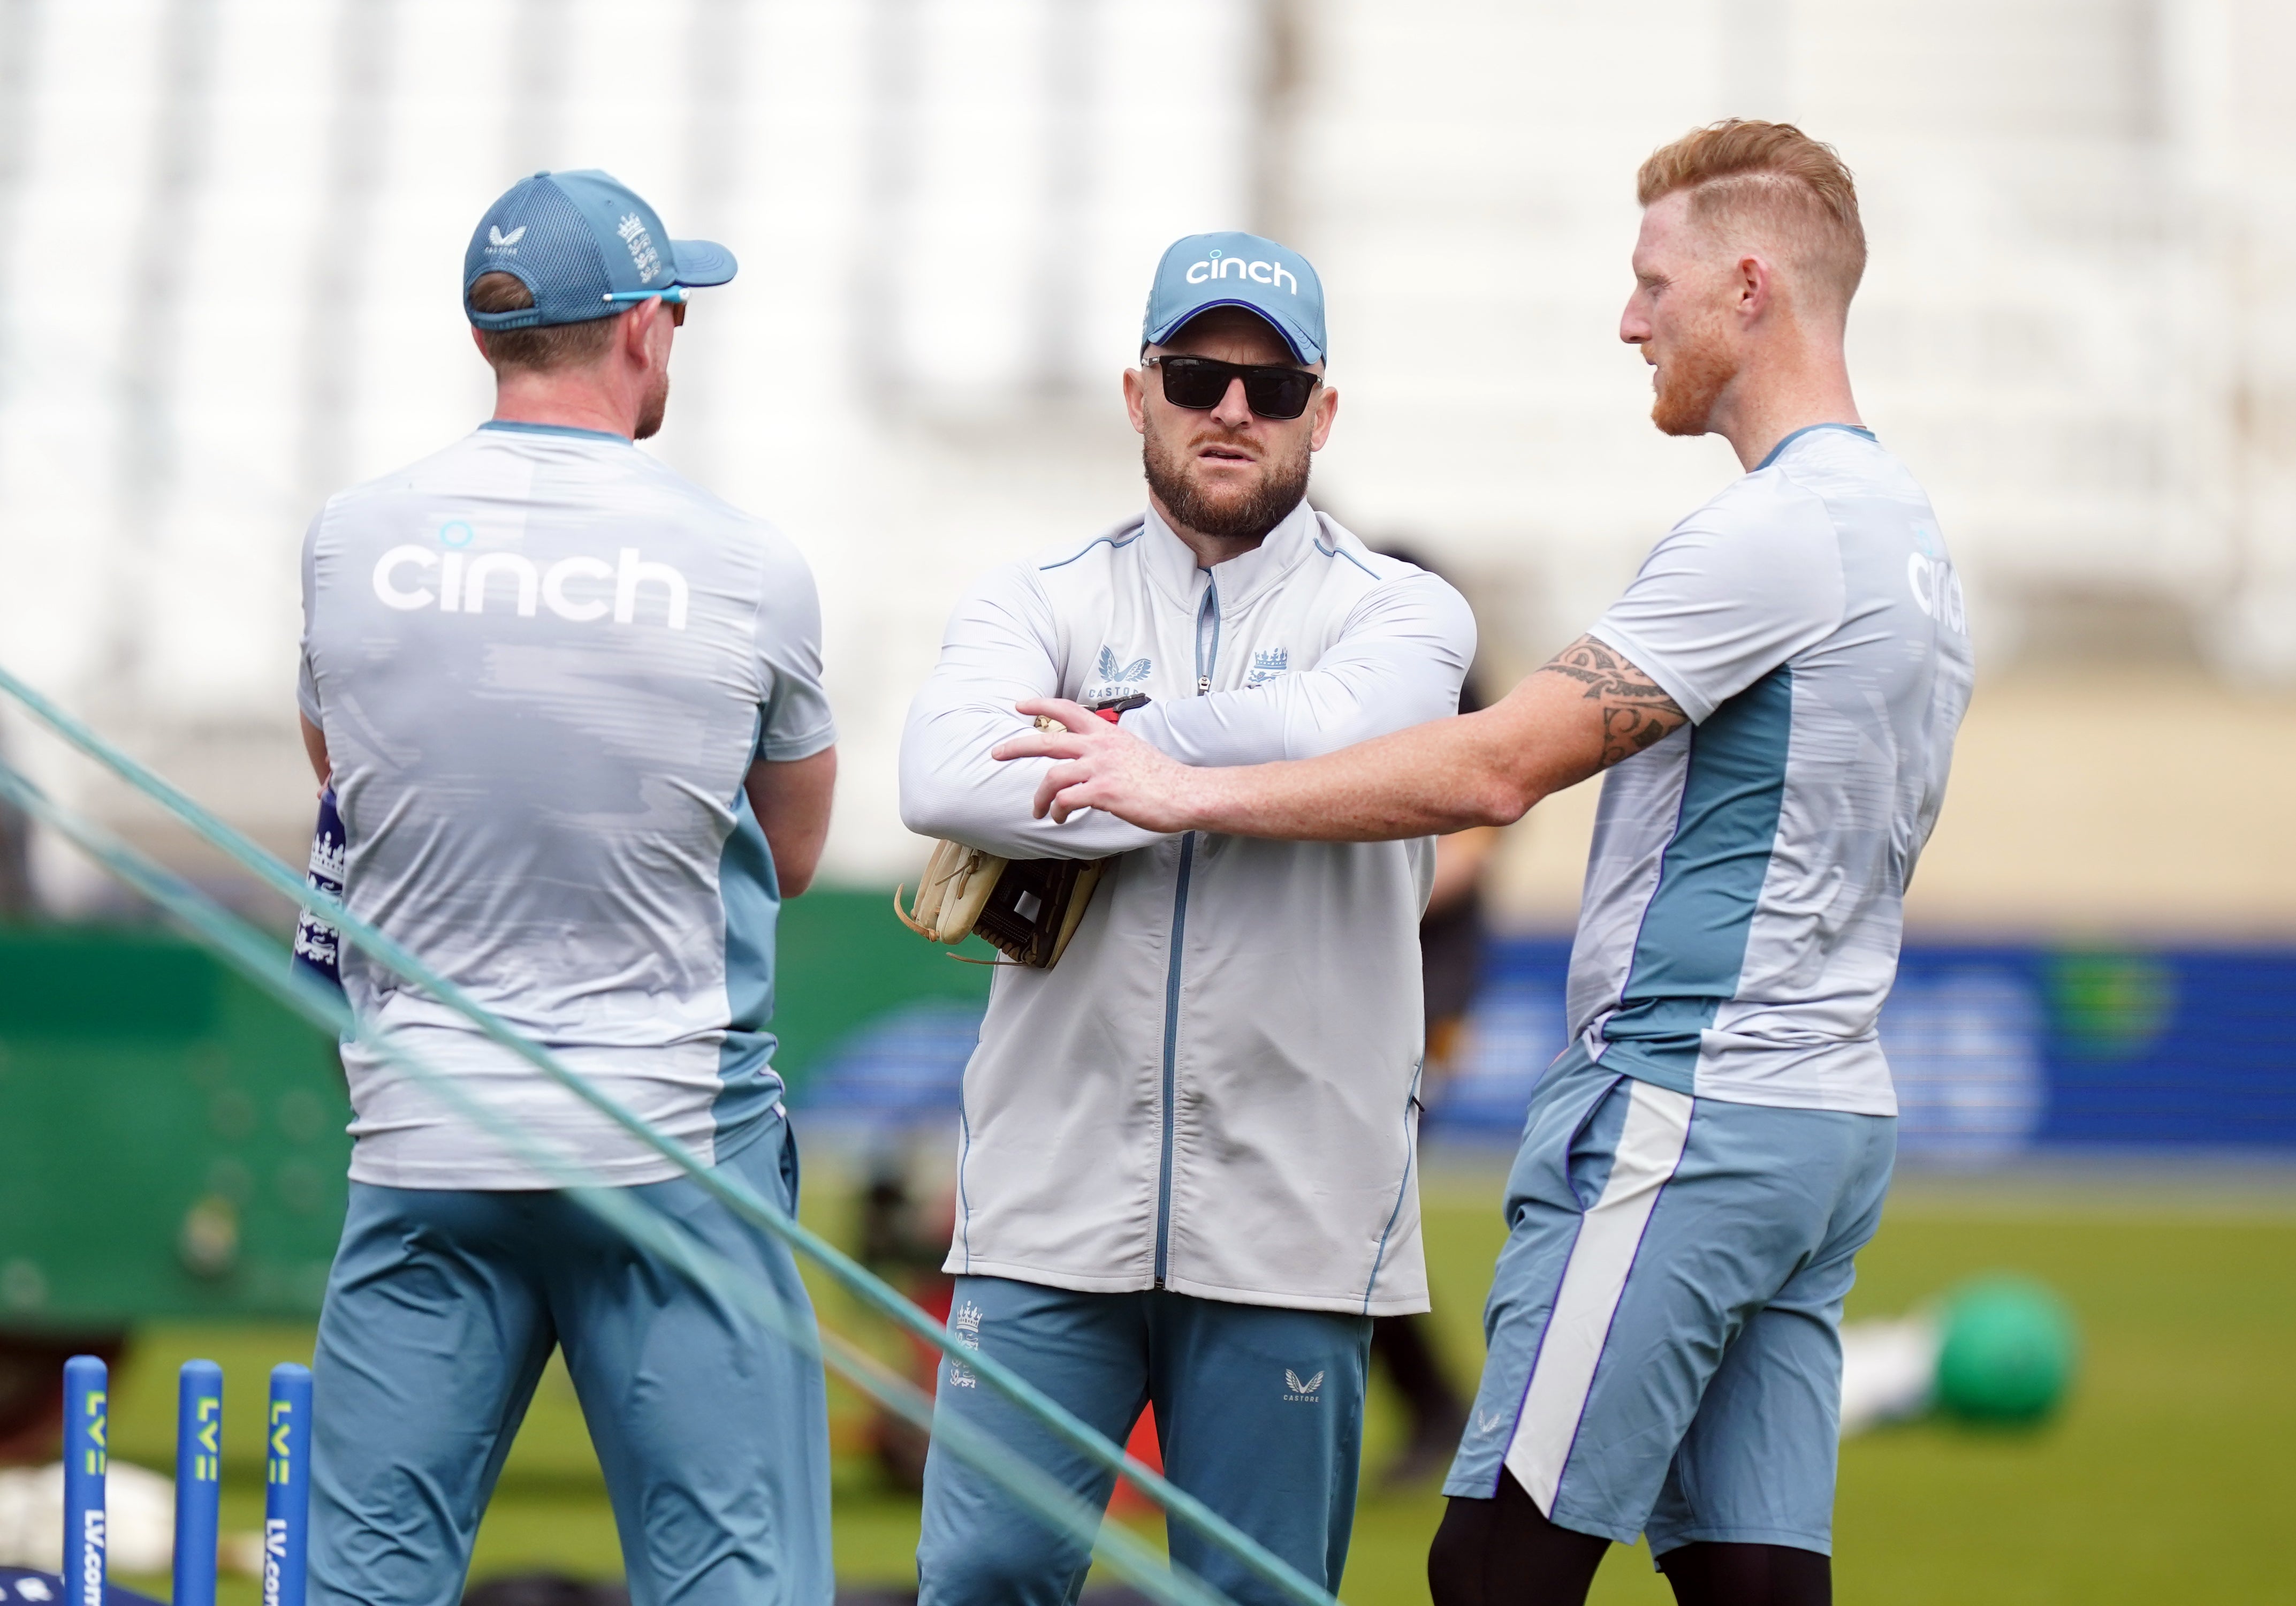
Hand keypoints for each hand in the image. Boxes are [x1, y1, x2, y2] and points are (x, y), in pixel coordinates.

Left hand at [990, 699, 1207, 830]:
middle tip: (996, 753)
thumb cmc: (1162, 777)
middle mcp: (1100, 746)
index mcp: (1107, 733)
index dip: (1041, 705)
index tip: (1021, 705)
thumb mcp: (1132, 750)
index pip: (1067, 710)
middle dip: (1015, 747)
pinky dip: (1058, 811)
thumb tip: (1089, 759)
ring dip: (1039, 796)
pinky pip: (1067, 800)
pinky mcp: (1104, 792)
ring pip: (1052, 776)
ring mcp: (1101, 768)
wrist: (1186, 793)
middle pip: (1046, 741)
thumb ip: (1107, 749)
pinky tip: (1061, 818)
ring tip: (1039, 810)